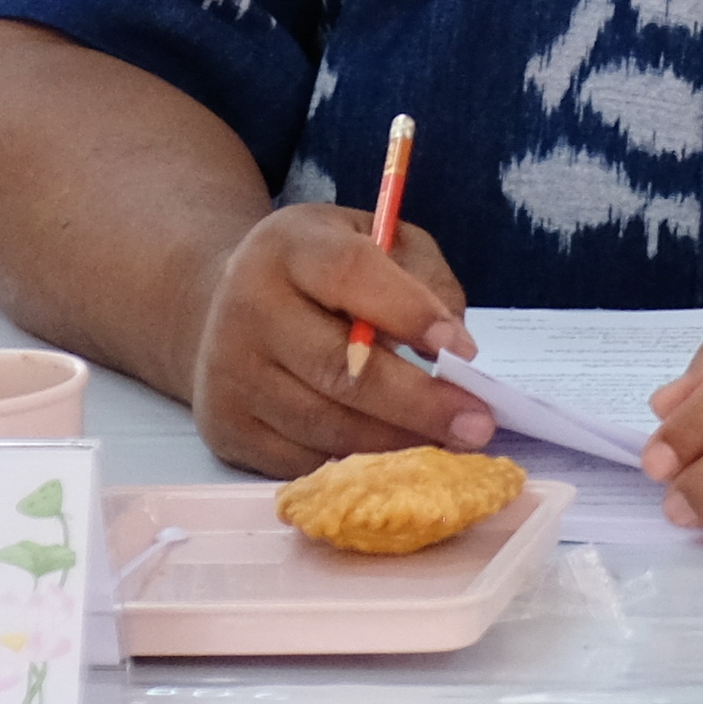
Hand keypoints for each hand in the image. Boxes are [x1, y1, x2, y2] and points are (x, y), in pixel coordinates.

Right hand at [187, 205, 488, 476]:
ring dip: (396, 442)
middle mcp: (247, 308)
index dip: (411, 313)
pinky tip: (397, 459)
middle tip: (478, 424)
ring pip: (324, 424)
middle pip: (339, 367)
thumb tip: (455, 351)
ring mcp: (229, 373)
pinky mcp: (224, 426)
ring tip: (450, 446)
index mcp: (289, 247)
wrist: (224, 303)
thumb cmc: (322, 273)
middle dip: (418, 402)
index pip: (351, 275)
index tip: (464, 351)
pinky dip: (356, 463)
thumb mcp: (376, 240)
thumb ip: (422, 277)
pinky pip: (300, 459)